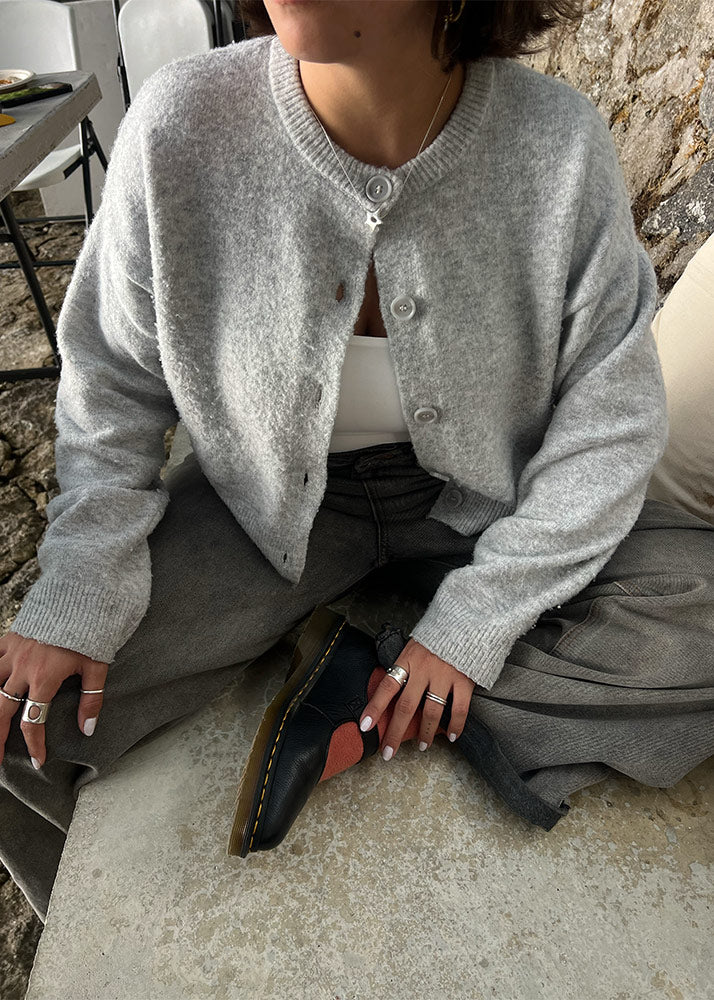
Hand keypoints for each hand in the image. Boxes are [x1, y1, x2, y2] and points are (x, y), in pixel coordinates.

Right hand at [0, 632, 107, 769]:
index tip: (38, 760)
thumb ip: (92, 700)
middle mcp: (22, 668)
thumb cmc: (90, 633)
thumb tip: (88, 729)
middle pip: (1, 710)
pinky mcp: (9, 639)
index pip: (32, 721)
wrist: (80, 598)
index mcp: (44, 678)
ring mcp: (12, 653)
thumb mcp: (97, 667)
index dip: (34, 744)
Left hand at [359, 638, 474, 759]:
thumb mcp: (414, 646)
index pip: (387, 687)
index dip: (375, 707)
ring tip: (422, 745)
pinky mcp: (464, 680)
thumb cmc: (437, 636)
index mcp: (408, 660)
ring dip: (425, 732)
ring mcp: (445, 675)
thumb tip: (392, 691)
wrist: (467, 622)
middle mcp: (424, 669)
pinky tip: (451, 735)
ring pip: (431, 712)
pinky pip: (459, 709)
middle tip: (389, 752)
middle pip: (406, 706)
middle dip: (396, 732)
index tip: (365, 726)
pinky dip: (455, 725)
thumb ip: (405, 667)